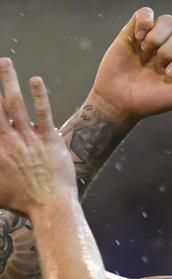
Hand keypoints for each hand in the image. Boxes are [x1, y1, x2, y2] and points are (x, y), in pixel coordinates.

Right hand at [0, 58, 75, 214]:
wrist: (51, 206)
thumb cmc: (21, 202)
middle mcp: (7, 139)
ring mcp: (29, 137)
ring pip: (14, 102)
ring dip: (8, 80)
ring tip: (4, 62)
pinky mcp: (50, 138)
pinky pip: (43, 112)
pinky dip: (39, 95)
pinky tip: (36, 80)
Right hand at [90, 7, 171, 123]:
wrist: (118, 102)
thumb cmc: (151, 101)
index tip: (169, 74)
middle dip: (171, 51)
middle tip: (157, 66)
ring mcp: (154, 38)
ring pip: (168, 21)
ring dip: (158, 38)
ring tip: (146, 53)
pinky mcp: (134, 31)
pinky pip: (146, 12)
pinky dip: (144, 22)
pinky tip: (138, 38)